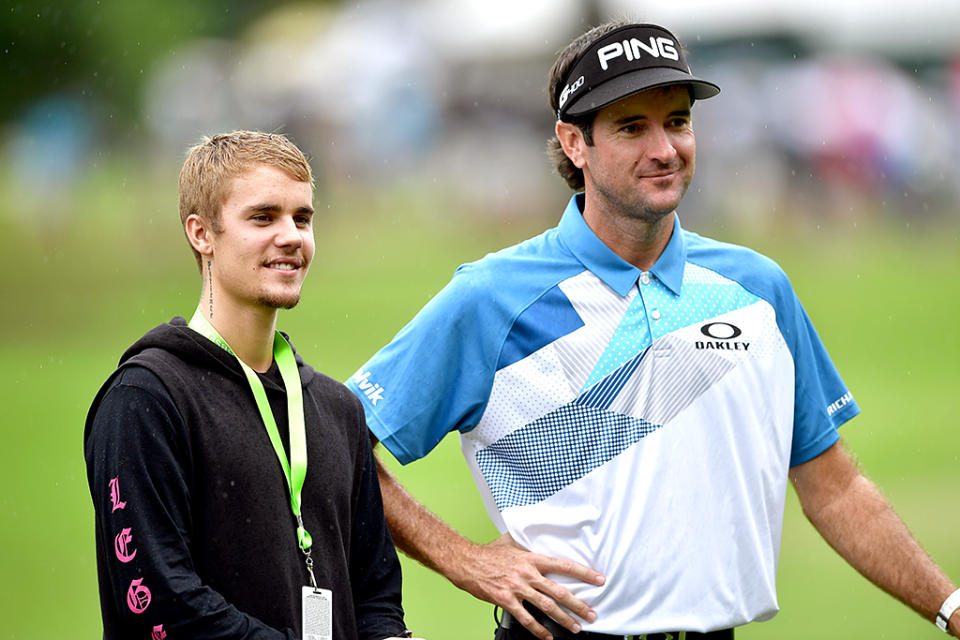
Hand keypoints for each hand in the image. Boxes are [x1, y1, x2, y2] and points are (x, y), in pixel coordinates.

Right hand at [449, 533, 603, 639]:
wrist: (466, 562)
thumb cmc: (488, 554)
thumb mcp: (510, 542)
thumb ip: (526, 544)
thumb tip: (535, 537)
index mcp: (531, 558)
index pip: (564, 565)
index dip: (583, 572)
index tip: (598, 579)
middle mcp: (527, 573)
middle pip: (559, 591)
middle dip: (579, 604)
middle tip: (591, 613)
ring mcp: (517, 587)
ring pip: (547, 606)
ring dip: (564, 619)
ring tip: (575, 627)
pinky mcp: (506, 600)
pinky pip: (526, 618)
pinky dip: (539, 630)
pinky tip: (547, 636)